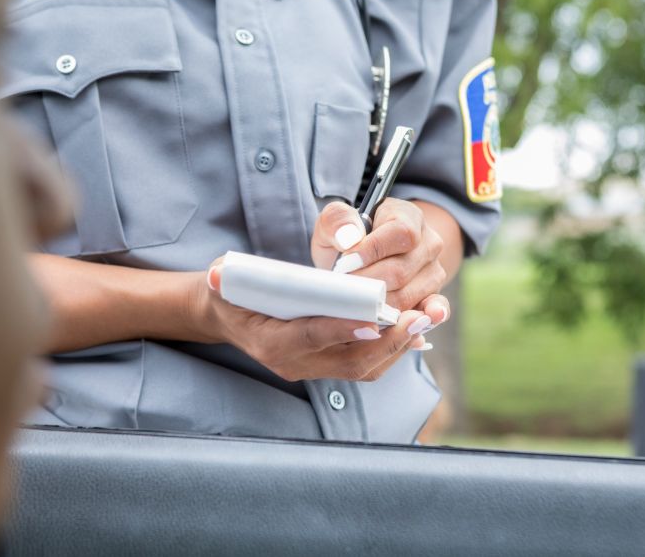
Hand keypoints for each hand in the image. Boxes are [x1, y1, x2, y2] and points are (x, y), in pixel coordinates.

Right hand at [191, 261, 433, 381]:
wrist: (227, 316)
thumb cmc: (230, 291)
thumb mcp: (223, 278)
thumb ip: (224, 277)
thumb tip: (219, 274)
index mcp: (270, 344)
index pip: (311, 338)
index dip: (342, 329)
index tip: (375, 318)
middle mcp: (295, 365)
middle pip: (350, 361)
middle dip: (388, 340)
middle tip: (418, 317)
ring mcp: (314, 369)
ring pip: (365, 367)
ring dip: (398, 344)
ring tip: (426, 318)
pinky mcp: (329, 366)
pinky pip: (368, 363)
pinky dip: (393, 347)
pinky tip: (415, 327)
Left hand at [310, 200, 449, 328]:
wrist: (362, 260)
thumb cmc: (348, 240)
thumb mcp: (334, 224)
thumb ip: (337, 221)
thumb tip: (348, 238)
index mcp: (408, 217)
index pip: (400, 233)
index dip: (373, 250)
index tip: (345, 263)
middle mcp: (429, 244)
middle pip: (401, 270)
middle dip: (367, 283)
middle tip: (342, 289)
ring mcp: (433, 272)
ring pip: (407, 295)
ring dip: (376, 305)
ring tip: (353, 304)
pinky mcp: (432, 297)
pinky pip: (432, 310)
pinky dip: (421, 319)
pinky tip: (411, 325)